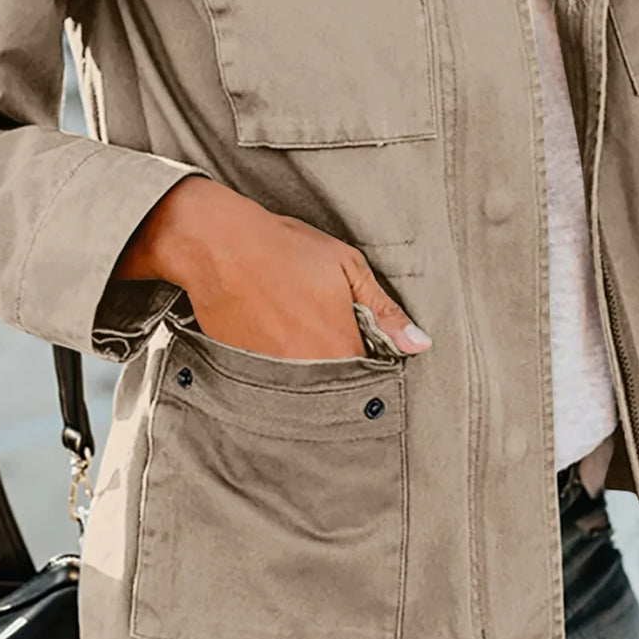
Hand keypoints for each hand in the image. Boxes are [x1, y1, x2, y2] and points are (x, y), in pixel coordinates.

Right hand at [110, 175, 432, 360]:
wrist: (219, 246)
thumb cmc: (286, 250)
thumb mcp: (347, 268)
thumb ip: (385, 312)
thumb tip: (420, 344)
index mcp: (342, 348)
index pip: (372, 379)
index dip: (373, 366)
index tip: (369, 351)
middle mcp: (310, 372)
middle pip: (338, 390)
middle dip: (343, 375)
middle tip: (330, 340)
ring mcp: (275, 377)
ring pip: (306, 391)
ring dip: (313, 376)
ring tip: (302, 338)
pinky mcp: (246, 372)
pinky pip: (274, 386)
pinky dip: (281, 374)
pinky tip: (276, 340)